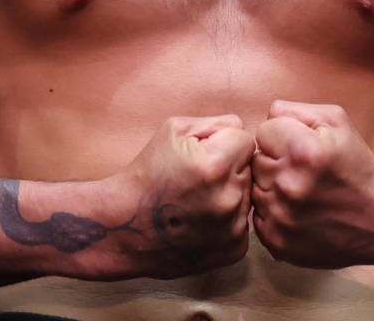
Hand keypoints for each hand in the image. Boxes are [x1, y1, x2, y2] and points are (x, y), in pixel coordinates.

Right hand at [108, 114, 254, 277]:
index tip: (204, 154)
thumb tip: (241, 128)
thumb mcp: (173, 130)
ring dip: (230, 194)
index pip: (245, 140)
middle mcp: (230, 198)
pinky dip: (228, 221)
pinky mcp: (234, 250)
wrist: (125, 227)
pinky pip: (243, 224)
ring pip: (248, 197)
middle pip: (248, 169)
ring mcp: (233, 229)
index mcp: (216, 165)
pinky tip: (201, 220)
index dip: (224, 143)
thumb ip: (215, 123)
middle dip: (229, 168)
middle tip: (198, 179)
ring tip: (197, 200)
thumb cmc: (147, 175)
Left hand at [253, 101, 373, 267]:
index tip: (302, 148)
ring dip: (272, 188)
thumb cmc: (358, 166)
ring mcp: (281, 217)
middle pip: (256, 160)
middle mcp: (288, 184)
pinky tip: (298, 212)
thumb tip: (267, 115)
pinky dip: (273, 213)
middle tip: (303, 171)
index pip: (263, 131)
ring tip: (302, 192)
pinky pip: (258, 217)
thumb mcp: (336, 122)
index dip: (282, 136)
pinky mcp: (278, 242)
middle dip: (275, 161)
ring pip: (254, 190)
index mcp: (303, 150)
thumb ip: (295, 110)